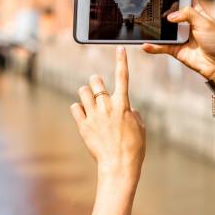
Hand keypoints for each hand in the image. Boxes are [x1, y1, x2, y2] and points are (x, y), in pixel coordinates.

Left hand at [70, 47, 145, 191]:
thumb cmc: (134, 148)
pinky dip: (78, 108)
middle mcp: (106, 106)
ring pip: (82, 92)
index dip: (122, 60)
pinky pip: (75, 107)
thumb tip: (125, 108)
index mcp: (123, 104)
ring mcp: (93, 115)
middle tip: (97, 88)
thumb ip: (132, 112)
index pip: (123, 76)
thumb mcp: (139, 127)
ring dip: (85, 94)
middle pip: (95, 81)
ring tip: (89, 102)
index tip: (120, 48)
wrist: (119, 166)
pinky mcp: (83, 126)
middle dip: (95, 81)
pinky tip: (83, 113)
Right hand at [141, 0, 214, 79]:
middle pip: (169, 7)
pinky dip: (153, 47)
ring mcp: (178, 34)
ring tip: (147, 23)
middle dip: (160, 3)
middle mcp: (185, 20)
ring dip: (154, 25)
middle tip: (153, 2)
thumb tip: (170, 16)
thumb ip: (188, 15)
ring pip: (162, 26)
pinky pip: (160, 46)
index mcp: (195, 10)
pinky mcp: (174, 48)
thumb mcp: (204, 23)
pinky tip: (146, 45)